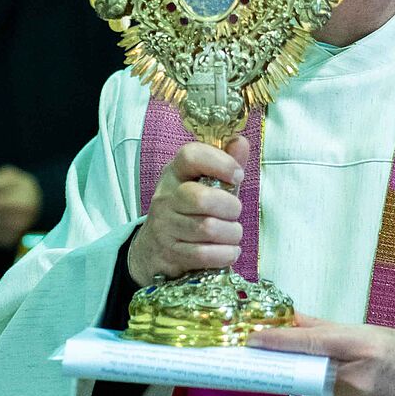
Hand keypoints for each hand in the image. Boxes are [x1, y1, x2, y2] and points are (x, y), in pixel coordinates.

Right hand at [127, 136, 248, 286]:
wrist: (154, 249)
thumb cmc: (189, 211)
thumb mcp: (206, 184)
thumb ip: (224, 164)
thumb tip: (241, 141)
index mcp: (174, 173)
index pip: (190, 156)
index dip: (219, 162)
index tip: (238, 175)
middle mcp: (165, 197)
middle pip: (201, 198)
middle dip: (230, 207)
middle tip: (235, 212)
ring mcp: (165, 226)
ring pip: (207, 228)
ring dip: (231, 234)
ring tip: (233, 234)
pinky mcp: (170, 253)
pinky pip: (204, 254)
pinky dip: (225, 254)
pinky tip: (229, 251)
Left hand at [250, 314, 394, 395]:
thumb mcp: (368, 331)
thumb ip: (324, 328)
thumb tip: (290, 319)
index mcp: (362, 347)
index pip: (311, 343)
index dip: (279, 341)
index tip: (253, 339)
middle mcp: (356, 377)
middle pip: (308, 366)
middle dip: (293, 359)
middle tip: (277, 351)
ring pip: (317, 384)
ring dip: (318, 374)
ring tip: (349, 367)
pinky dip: (333, 389)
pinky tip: (357, 384)